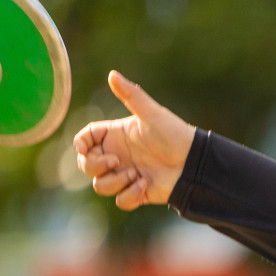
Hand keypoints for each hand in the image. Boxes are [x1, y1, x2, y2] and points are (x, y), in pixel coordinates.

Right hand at [73, 70, 196, 209]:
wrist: (195, 162)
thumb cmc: (174, 134)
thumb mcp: (151, 114)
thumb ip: (131, 95)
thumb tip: (112, 74)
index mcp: (116, 136)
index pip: (84, 141)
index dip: (80, 146)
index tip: (86, 149)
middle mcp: (118, 155)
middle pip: (86, 166)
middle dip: (95, 166)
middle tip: (116, 161)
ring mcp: (126, 174)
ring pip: (100, 185)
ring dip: (114, 182)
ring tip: (137, 175)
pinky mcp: (137, 192)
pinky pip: (120, 201)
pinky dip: (129, 196)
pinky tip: (145, 185)